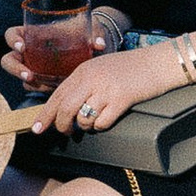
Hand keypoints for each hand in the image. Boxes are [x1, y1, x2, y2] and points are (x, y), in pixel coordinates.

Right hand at [0, 8, 130, 87]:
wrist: (93, 47)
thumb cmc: (86, 31)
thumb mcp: (90, 28)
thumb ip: (94, 33)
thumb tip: (99, 44)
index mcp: (33, 33)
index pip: (13, 35)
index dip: (13, 40)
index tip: (23, 46)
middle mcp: (30, 51)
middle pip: (9, 60)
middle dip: (15, 68)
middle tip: (30, 75)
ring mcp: (34, 67)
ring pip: (20, 77)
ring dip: (28, 83)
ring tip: (43, 86)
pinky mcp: (43, 81)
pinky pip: (35, 87)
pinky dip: (41, 89)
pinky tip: (53, 90)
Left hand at [21, 38, 177, 135]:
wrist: (158, 63)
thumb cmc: (131, 67)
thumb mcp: (101, 68)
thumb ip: (84, 83)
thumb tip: (66, 107)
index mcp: (84, 70)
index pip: (57, 95)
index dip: (45, 114)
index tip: (37, 129)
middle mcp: (92, 79)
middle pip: (65, 109)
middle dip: (61, 126)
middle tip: (65, 133)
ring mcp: (106, 90)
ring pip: (83, 119)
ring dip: (85, 126)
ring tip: (93, 122)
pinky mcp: (121, 100)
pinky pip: (101, 123)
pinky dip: (101, 126)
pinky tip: (107, 118)